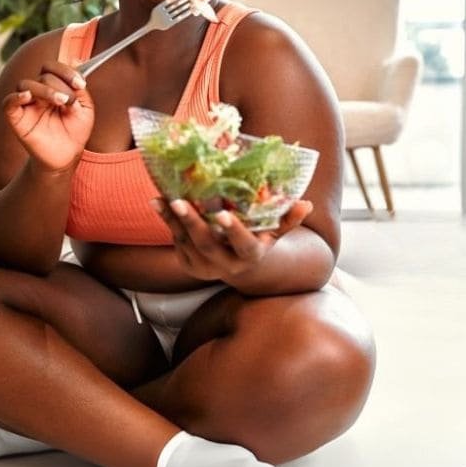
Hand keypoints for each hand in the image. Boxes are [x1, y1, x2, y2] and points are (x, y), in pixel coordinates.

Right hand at [2, 60, 94, 172]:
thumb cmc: (75, 131)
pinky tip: (28, 97)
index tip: (80, 84)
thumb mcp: (85, 109)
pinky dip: (16, 97)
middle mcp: (38, 92)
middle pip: (43, 75)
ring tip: (60, 101)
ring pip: (26, 84)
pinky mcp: (16, 118)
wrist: (68, 156)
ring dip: (45, 90)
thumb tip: (76, 61)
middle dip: (60, 84)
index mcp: (53, 86)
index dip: (66, 71)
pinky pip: (9, 102)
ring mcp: (26, 104)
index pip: (52, 67)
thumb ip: (80, 88)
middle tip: (69, 100)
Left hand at [151, 197, 312, 283]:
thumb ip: (288, 219)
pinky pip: (176, 241)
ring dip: (172, 220)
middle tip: (179, 201)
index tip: (223, 214)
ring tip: (161, 198)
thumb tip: (306, 203)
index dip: (234, 231)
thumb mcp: (275, 232)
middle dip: (192, 222)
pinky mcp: (188, 264)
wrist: (239, 268)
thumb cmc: (259, 240)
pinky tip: (159, 202)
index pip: (243, 245)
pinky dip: (167, 222)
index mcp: (250, 255)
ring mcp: (205, 267)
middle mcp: (227, 265)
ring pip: (186, 242)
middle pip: (207, 244)